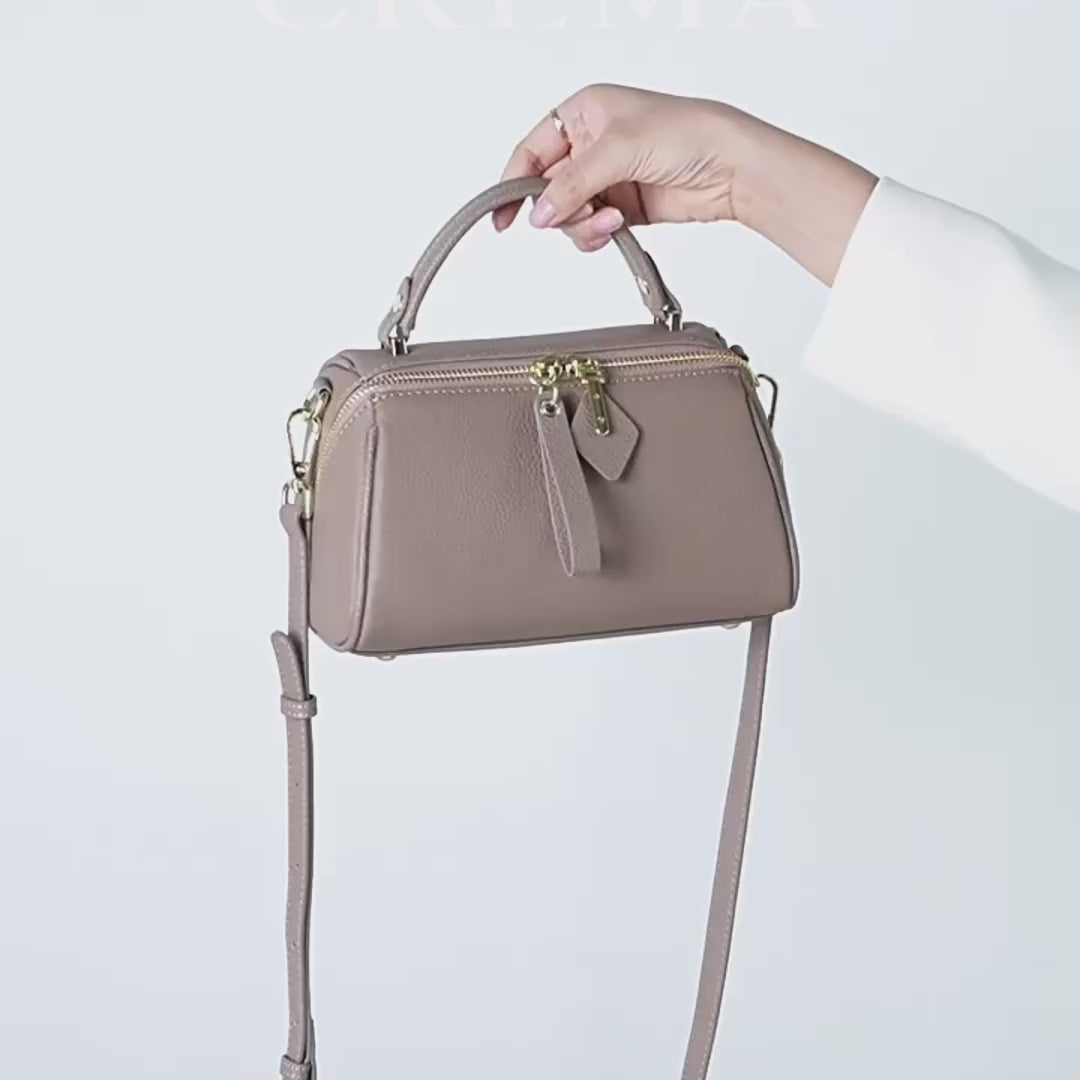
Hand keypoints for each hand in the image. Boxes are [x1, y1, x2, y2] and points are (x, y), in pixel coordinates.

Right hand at [495, 83, 878, 285]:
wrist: (732, 167)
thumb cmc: (687, 133)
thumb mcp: (618, 150)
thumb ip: (571, 184)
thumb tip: (537, 213)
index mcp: (583, 112)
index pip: (531, 151)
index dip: (512, 184)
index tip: (502, 217)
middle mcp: (591, 145)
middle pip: (547, 190)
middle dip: (559, 209)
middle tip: (578, 214)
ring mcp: (606, 179)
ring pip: (567, 216)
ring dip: (582, 225)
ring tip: (609, 221)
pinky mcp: (622, 208)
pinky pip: (591, 230)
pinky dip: (597, 235)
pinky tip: (617, 228)